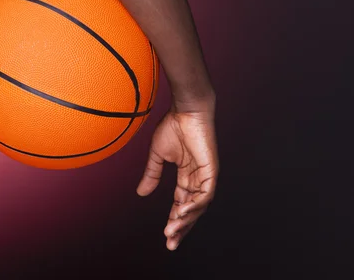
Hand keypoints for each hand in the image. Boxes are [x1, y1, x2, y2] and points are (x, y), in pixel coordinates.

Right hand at [136, 100, 218, 250]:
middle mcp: (198, 179)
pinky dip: (194, 206)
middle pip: (191, 210)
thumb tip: (141, 194)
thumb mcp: (157, 156)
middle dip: (181, 228)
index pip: (181, 203)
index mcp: (186, 176)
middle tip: (171, 244)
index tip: (166, 237)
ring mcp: (206, 176)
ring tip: (173, 231)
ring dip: (186, 220)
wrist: (185, 110)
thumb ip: (151, 175)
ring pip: (199, 206)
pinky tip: (181, 213)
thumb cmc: (173, 127)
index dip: (174, 220)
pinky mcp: (212, 171)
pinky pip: (205, 195)